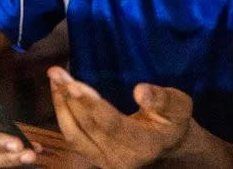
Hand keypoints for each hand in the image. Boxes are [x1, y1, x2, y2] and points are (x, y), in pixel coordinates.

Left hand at [48, 66, 192, 168]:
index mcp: (144, 146)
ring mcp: (104, 162)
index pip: (112, 125)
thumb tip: (140, 91)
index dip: (91, 105)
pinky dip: (62, 111)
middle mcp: (120, 160)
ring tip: (54, 78)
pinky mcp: (93, 157)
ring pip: (74, 134)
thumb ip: (162, 99)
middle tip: (56, 72)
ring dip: (61, 105)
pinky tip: (59, 90)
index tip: (73, 84)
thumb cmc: (172, 119)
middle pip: (88, 128)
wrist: (167, 143)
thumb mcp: (178, 106)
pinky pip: (72, 135)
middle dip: (70, 98)